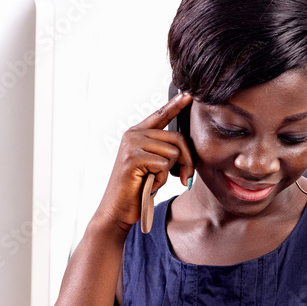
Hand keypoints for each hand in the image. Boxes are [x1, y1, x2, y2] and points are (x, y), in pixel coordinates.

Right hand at [95, 92, 193, 231]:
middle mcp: (133, 135)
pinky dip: (161, 180)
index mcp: (136, 134)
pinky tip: (148, 185)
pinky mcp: (132, 158)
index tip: (188, 94)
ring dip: (170, 173)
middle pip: (177, 138)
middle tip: (185, 178)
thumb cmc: (137, 190)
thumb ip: (164, 151)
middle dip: (187, 161)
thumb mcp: (153, 166)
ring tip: (153, 181)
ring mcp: (131, 145)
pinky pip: (164, 164)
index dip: (176, 105)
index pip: (161, 115)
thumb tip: (187, 147)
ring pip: (173, 152)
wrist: (117, 210)